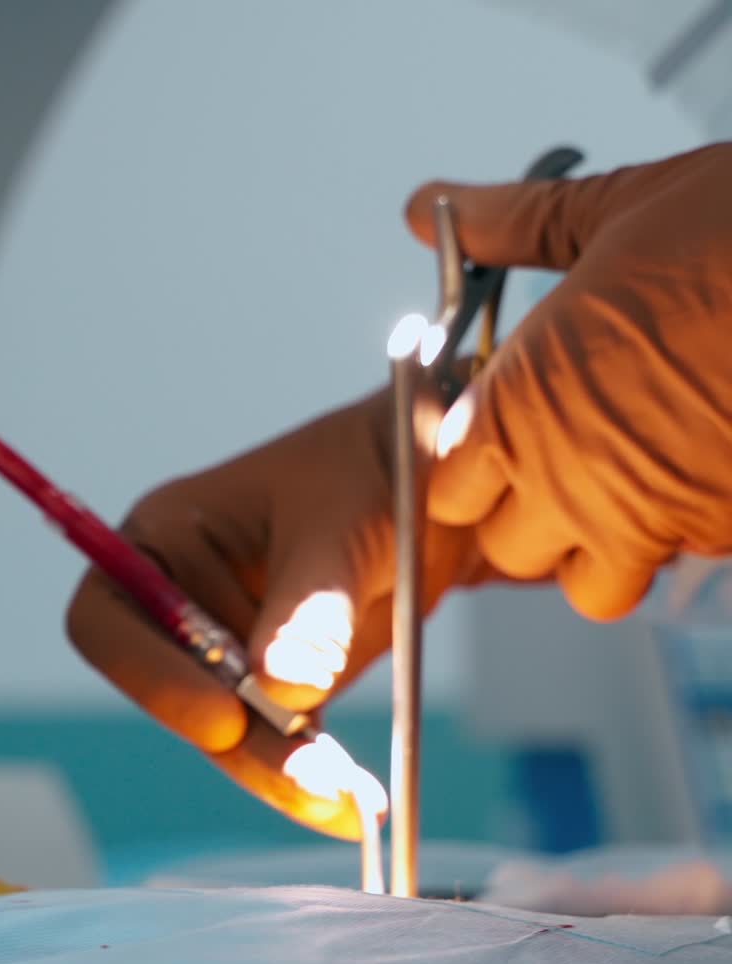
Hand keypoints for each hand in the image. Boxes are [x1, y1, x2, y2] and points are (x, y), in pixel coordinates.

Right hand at [66, 383, 493, 837]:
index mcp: (164, 538)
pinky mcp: (276, 687)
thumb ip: (310, 608)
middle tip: (311, 780)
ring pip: (228, 734)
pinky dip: (312, 775)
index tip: (223, 716)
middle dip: (241, 744)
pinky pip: (277, 744)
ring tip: (348, 800)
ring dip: (283, 772)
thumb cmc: (374, 472)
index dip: (148, 676)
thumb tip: (281, 688)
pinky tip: (354, 801)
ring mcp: (228, 651)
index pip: (106, 620)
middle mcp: (181, 602)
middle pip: (174, 696)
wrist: (443, 491)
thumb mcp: (341, 527)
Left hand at [405, 143, 731, 619]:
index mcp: (521, 405)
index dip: (468, 467)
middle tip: (563, 458)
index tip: (496, 436)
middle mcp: (569, 477)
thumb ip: (513, 225)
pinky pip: (679, 566)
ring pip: (589, 585)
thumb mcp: (618, 208)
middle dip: (526, 515)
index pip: (446, 489)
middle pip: (507, 548)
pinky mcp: (722, 535)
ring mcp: (648, 518)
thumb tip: (430, 209)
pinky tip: (703, 473)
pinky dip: (681, 538)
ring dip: (601, 548)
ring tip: (631, 482)